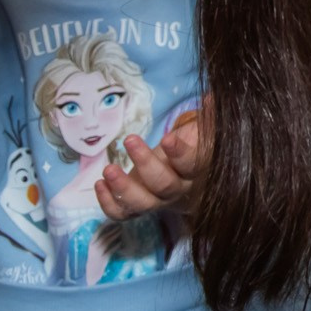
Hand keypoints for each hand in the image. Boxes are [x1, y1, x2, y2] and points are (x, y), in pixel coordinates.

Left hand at [96, 97, 211, 220]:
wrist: (184, 181)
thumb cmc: (191, 149)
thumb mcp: (202, 132)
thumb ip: (208, 116)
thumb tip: (211, 97)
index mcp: (196, 171)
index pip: (192, 165)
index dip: (180, 154)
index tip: (167, 139)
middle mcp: (178, 190)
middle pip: (163, 185)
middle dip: (145, 164)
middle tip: (129, 139)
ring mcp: (156, 202)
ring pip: (142, 203)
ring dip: (123, 188)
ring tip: (108, 169)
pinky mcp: (137, 208)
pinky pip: (123, 213)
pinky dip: (108, 203)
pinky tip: (99, 183)